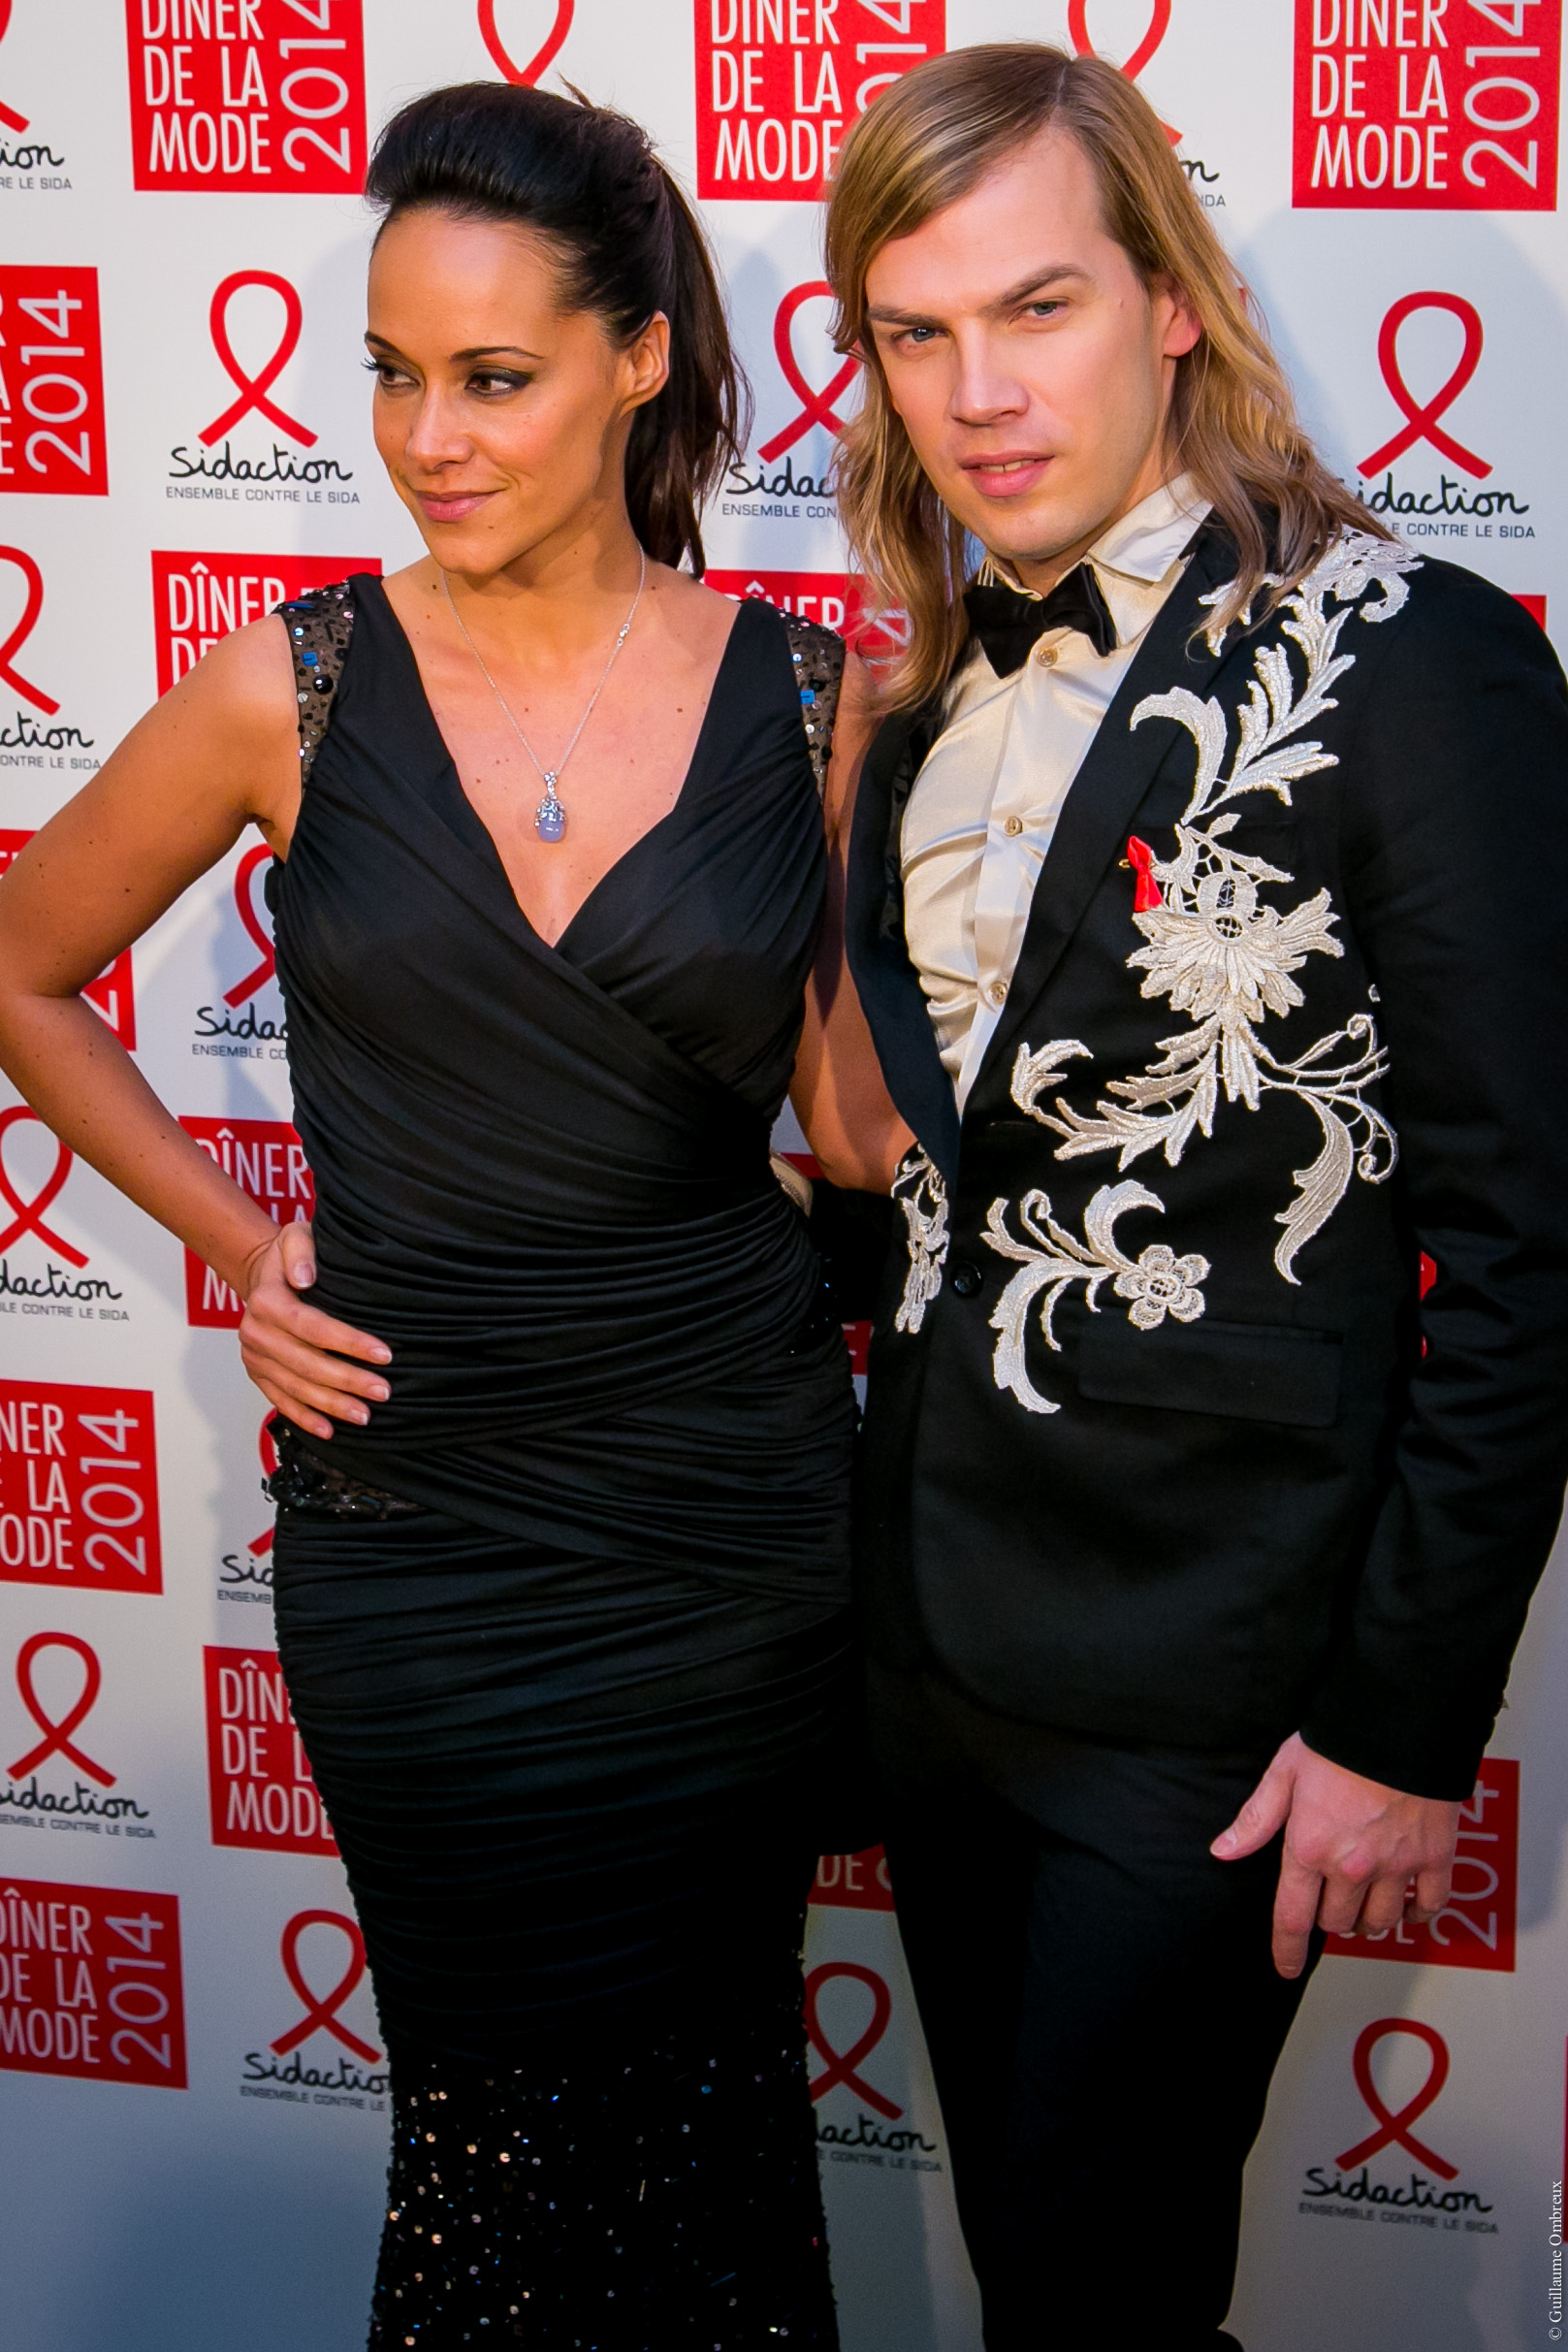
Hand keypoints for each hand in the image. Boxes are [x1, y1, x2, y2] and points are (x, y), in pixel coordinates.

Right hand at [236, 1221, 391, 1442]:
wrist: (260, 1275)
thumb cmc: (286, 1256)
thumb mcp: (294, 1236)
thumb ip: (301, 1251)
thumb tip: (304, 1278)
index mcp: (267, 1301)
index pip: (314, 1327)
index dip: (349, 1343)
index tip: (384, 1354)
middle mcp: (256, 1332)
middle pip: (307, 1363)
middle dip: (348, 1381)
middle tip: (383, 1391)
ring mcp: (255, 1357)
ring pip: (296, 1387)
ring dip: (331, 1405)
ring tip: (365, 1415)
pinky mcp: (257, 1374)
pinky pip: (280, 1400)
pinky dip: (304, 1418)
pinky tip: (330, 1430)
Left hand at [1211, 1732, 1460, 1980]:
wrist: (1398, 1720)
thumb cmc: (1338, 1741)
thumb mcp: (1284, 1773)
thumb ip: (1256, 1819)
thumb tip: (1223, 1851)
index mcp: (1310, 1848)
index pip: (1292, 1917)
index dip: (1286, 1950)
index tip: (1285, 1968)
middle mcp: (1352, 1866)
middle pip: (1338, 1922)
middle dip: (1329, 1917)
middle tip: (1330, 1897)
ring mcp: (1397, 1866)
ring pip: (1381, 1922)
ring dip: (1369, 1920)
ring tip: (1365, 1902)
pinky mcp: (1434, 1858)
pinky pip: (1429, 1906)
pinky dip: (1418, 1913)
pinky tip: (1408, 1904)